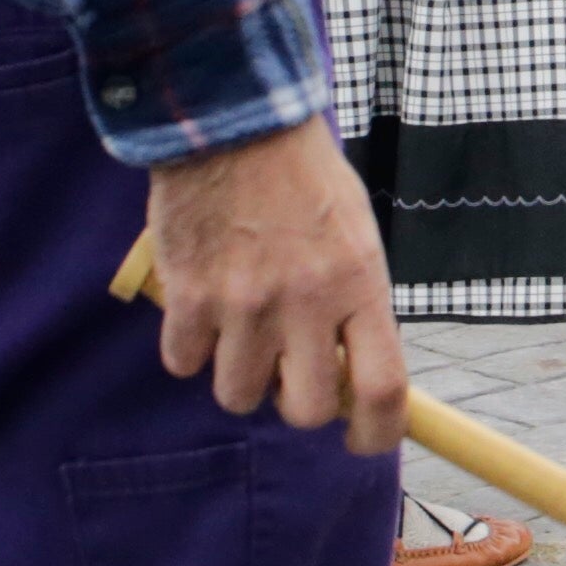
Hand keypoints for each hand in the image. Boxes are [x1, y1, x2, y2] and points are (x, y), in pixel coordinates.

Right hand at [141, 124, 406, 456]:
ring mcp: (244, 303)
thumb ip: (355, 304)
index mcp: (360, 284)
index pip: (382, 389)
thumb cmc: (303, 178)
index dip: (377, 433)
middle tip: (286, 370)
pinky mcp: (189, 296)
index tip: (364, 441)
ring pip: (236, 394)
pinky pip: (183, 362)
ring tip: (240, 328)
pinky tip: (200, 307)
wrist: (234, 123)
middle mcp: (306, 302)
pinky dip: (188, 348)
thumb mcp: (356, 236)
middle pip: (303, 410)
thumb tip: (349, 375)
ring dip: (238, 375)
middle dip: (294, 402)